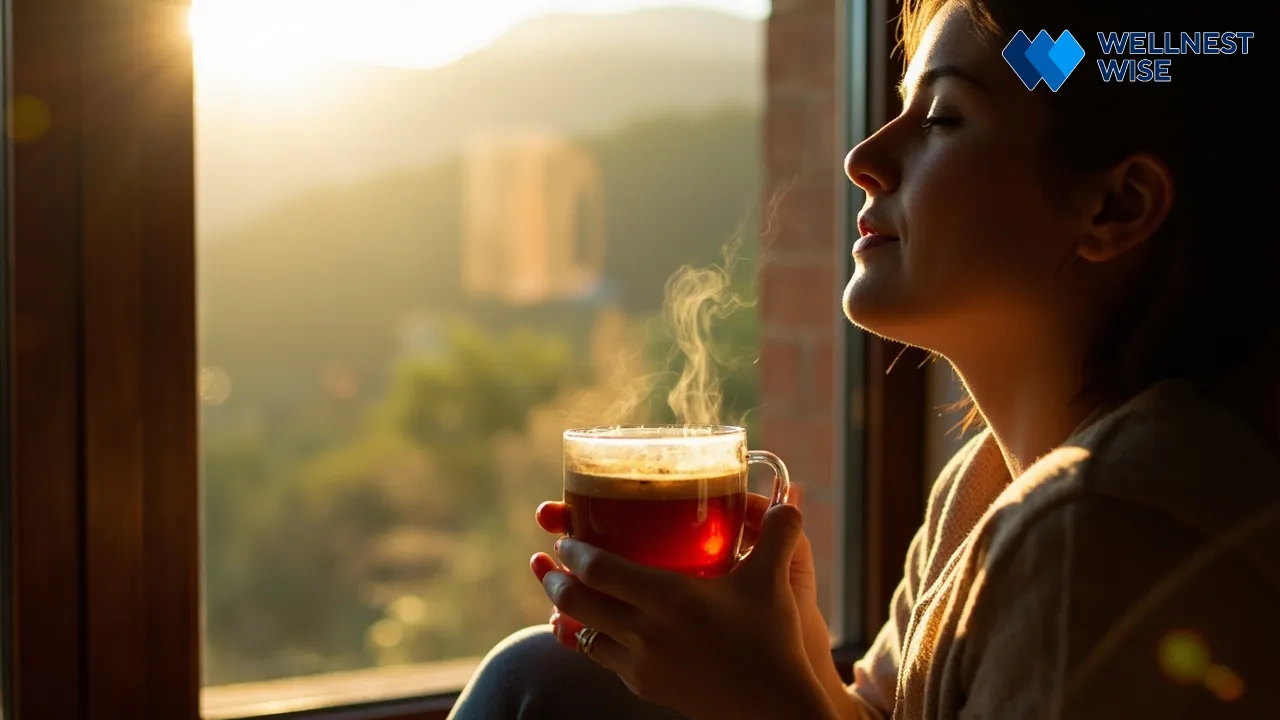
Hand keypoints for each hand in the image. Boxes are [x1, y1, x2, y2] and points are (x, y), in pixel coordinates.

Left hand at [529, 501, 836, 719]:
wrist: (771, 708)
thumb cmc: (771, 640)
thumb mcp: (773, 580)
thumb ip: (777, 533)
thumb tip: (788, 500)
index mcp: (668, 597)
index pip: (599, 570)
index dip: (574, 552)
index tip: (563, 538)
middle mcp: (646, 632)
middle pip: (579, 603)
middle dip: (555, 581)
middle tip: (545, 563)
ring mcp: (641, 665)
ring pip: (583, 637)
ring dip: (564, 615)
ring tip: (557, 599)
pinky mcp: (645, 688)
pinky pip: (603, 661)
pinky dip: (587, 643)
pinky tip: (589, 634)